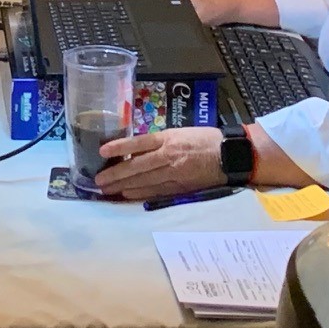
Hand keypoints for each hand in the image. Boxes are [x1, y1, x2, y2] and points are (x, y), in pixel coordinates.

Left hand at [94, 126, 226, 200]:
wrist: (230, 154)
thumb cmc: (205, 139)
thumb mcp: (180, 132)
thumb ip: (159, 141)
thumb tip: (137, 149)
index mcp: (168, 138)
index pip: (138, 143)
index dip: (119, 147)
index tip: (102, 152)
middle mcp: (168, 155)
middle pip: (137, 166)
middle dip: (116, 174)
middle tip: (98, 181)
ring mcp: (174, 173)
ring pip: (144, 181)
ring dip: (124, 186)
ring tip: (107, 190)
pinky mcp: (181, 187)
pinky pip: (157, 191)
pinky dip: (141, 193)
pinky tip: (128, 195)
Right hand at [128, 0, 249, 25]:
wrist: (228, 7)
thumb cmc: (212, 8)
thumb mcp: (195, 15)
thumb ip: (180, 17)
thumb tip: (162, 25)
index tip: (118, 3)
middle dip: (130, 1)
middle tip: (119, 12)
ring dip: (139, 4)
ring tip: (129, 17)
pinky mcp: (179, 5)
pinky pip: (158, 5)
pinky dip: (149, 9)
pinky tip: (148, 21)